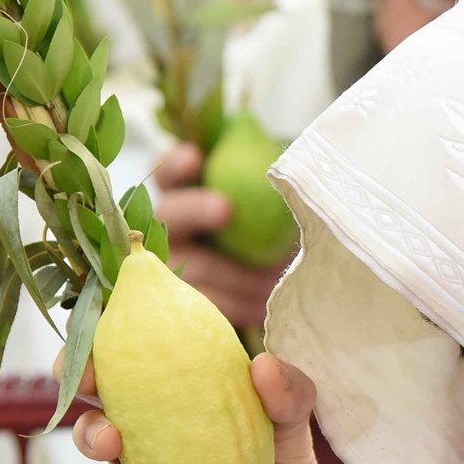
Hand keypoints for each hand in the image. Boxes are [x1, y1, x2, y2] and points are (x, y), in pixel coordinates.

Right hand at [69, 350, 346, 463]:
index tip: (102, 336)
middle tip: (90, 396)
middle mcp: (161, 454)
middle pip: (104, 414)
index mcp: (192, 419)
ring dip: (103, 461)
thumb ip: (289, 404)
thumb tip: (262, 361)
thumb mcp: (300, 455)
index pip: (142, 374)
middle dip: (82, 399)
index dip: (111, 350)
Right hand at [155, 142, 282, 327]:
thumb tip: (297, 176)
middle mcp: (166, 226)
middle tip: (224, 208)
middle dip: (195, 208)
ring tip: (270, 277)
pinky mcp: (181, 304)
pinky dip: (238, 304)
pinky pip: (208, 304)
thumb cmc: (260, 232)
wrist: (256, 285)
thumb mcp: (259, 207)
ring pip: (193, 267)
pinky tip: (262, 306)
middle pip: (170, 213)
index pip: (167, 171)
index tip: (193, 157)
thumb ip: (261, 188)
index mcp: (182, 193)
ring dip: (233, 272)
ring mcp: (168, 265)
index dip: (174, 164)